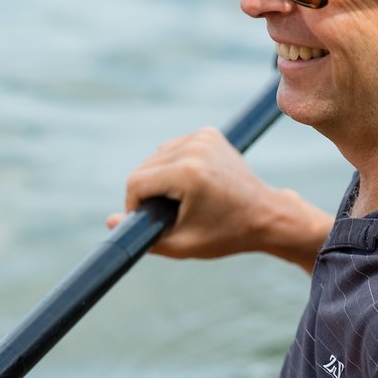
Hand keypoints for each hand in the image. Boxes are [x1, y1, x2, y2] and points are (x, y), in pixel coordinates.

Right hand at [106, 127, 329, 269]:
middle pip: (144, 167)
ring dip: (160, 177)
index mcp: (188, 173)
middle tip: (169, 213)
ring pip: (156, 156)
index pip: (136, 182)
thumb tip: (111, 222)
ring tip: (182, 199)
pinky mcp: (209, 133)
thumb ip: (144, 237)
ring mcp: (203, 137)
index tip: (149, 219)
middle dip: (148, 192)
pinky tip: (191, 183)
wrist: (266, 215)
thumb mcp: (183, 244)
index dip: (135, 205)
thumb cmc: (227, 234)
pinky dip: (173, 165)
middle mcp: (195, 148)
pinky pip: (173, 148)